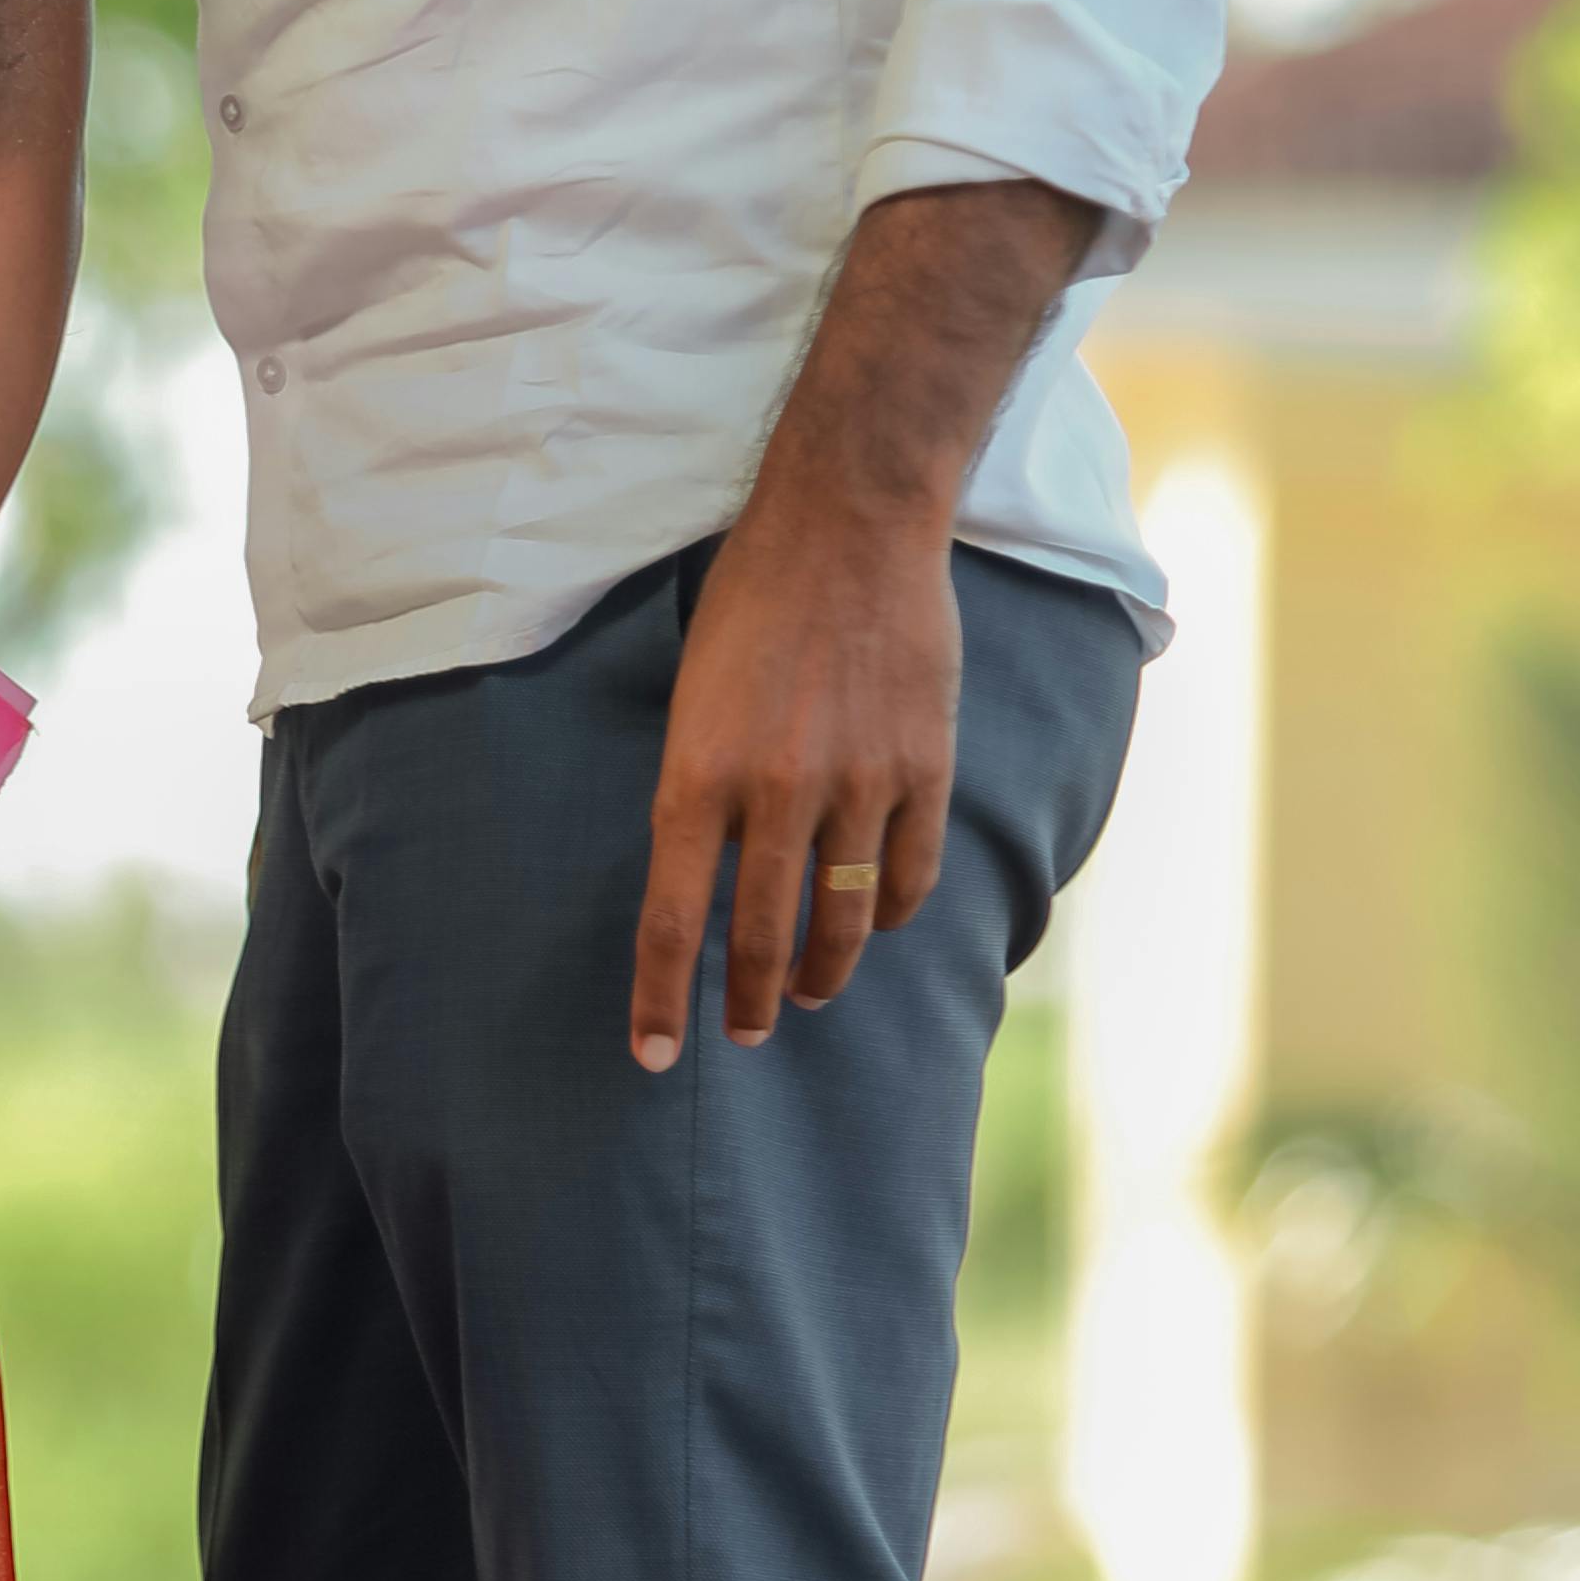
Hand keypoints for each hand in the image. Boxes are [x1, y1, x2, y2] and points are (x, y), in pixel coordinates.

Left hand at [628, 475, 957, 1067]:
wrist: (848, 524)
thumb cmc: (750, 603)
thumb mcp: (690, 696)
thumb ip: (697, 788)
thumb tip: (700, 875)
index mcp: (697, 772)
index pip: (672, 918)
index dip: (660, 998)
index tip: (654, 1056)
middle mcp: (776, 791)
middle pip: (761, 937)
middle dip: (747, 1001)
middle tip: (745, 1031)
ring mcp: (858, 783)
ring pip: (842, 919)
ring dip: (821, 972)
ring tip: (807, 994)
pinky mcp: (925, 768)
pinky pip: (909, 873)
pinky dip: (890, 911)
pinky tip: (875, 922)